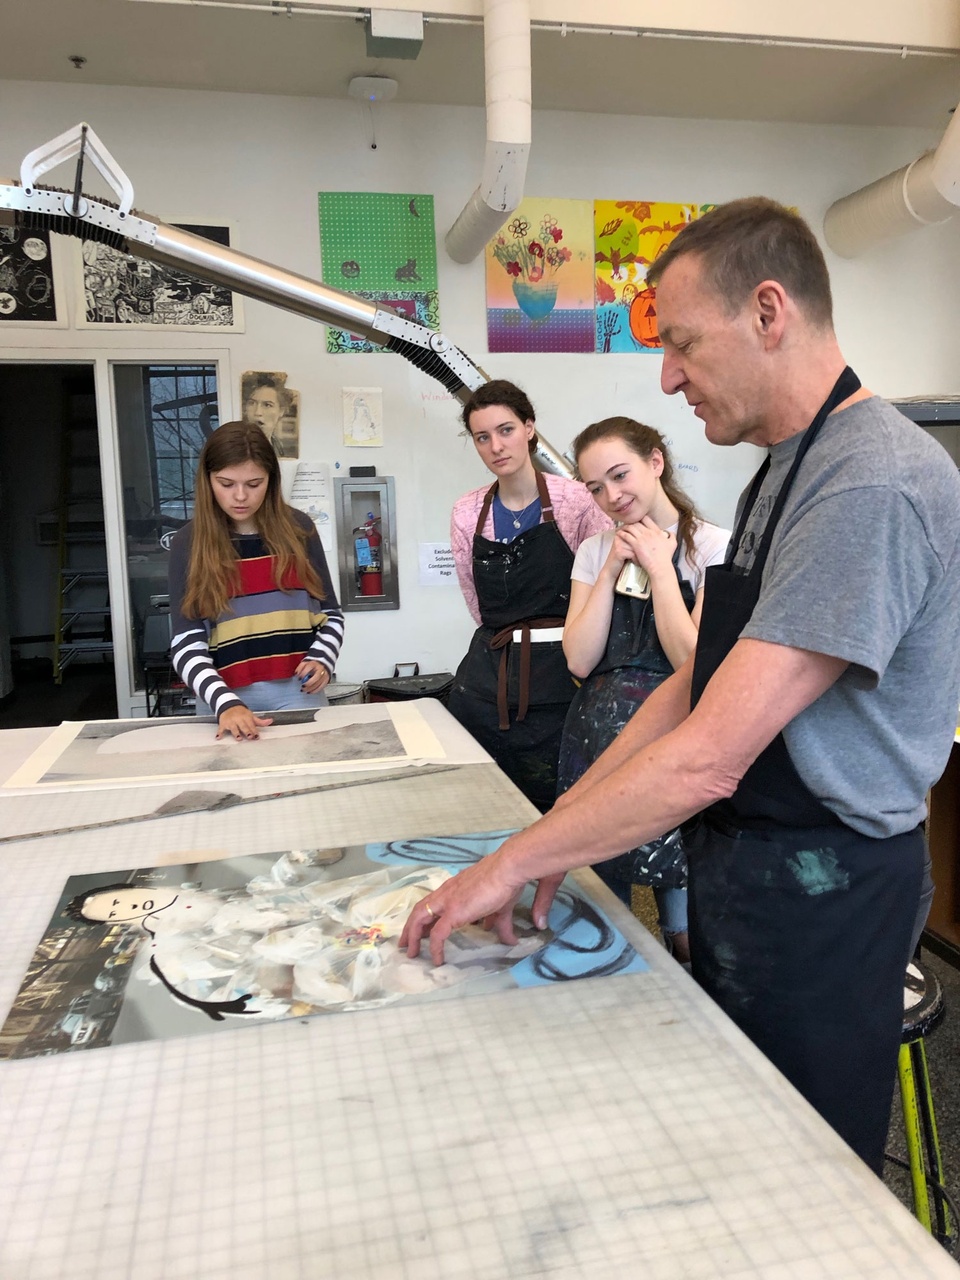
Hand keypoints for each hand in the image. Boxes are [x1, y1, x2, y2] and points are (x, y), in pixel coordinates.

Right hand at [215, 704, 272, 740]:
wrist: (228, 705)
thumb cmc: (242, 713)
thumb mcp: (251, 716)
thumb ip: (260, 721)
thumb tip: (271, 721)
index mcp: (246, 717)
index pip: (251, 725)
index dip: (254, 731)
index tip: (257, 736)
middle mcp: (238, 719)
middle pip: (243, 726)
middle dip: (247, 731)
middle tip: (250, 737)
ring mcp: (230, 721)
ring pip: (233, 728)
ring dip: (236, 733)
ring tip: (238, 738)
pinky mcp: (223, 723)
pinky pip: (221, 728)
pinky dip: (219, 733)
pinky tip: (218, 737)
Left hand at [295, 660, 330, 694]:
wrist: (323, 664)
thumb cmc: (312, 665)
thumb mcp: (305, 663)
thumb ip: (299, 668)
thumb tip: (296, 674)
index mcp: (314, 664)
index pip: (309, 667)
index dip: (303, 673)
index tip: (299, 678)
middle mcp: (321, 669)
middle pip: (316, 677)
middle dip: (308, 683)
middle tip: (302, 686)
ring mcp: (324, 675)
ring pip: (319, 683)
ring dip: (310, 688)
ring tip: (304, 690)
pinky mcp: (326, 680)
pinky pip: (321, 687)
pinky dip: (315, 691)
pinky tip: (309, 692)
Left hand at [400, 844, 551, 966]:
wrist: (506, 870)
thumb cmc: (504, 882)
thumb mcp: (500, 907)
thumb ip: (500, 924)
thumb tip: (509, 939)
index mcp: (454, 888)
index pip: (433, 903)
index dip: (425, 918)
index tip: (421, 931)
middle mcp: (445, 893)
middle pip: (419, 910)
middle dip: (411, 928)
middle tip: (406, 944)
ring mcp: (447, 902)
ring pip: (419, 919)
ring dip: (413, 936)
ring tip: (411, 952)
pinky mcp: (453, 912)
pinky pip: (437, 934)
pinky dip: (435, 948)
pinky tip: (437, 960)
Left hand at [615, 517, 675, 576]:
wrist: (660, 566)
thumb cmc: (666, 557)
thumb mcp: (672, 544)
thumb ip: (672, 536)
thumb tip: (670, 533)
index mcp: (657, 531)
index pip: (646, 519)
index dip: (640, 518)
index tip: (636, 521)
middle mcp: (649, 532)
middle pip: (637, 522)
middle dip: (630, 522)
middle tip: (625, 523)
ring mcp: (642, 538)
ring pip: (630, 527)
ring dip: (625, 527)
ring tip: (621, 527)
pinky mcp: (636, 544)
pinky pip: (626, 535)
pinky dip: (622, 533)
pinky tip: (618, 534)